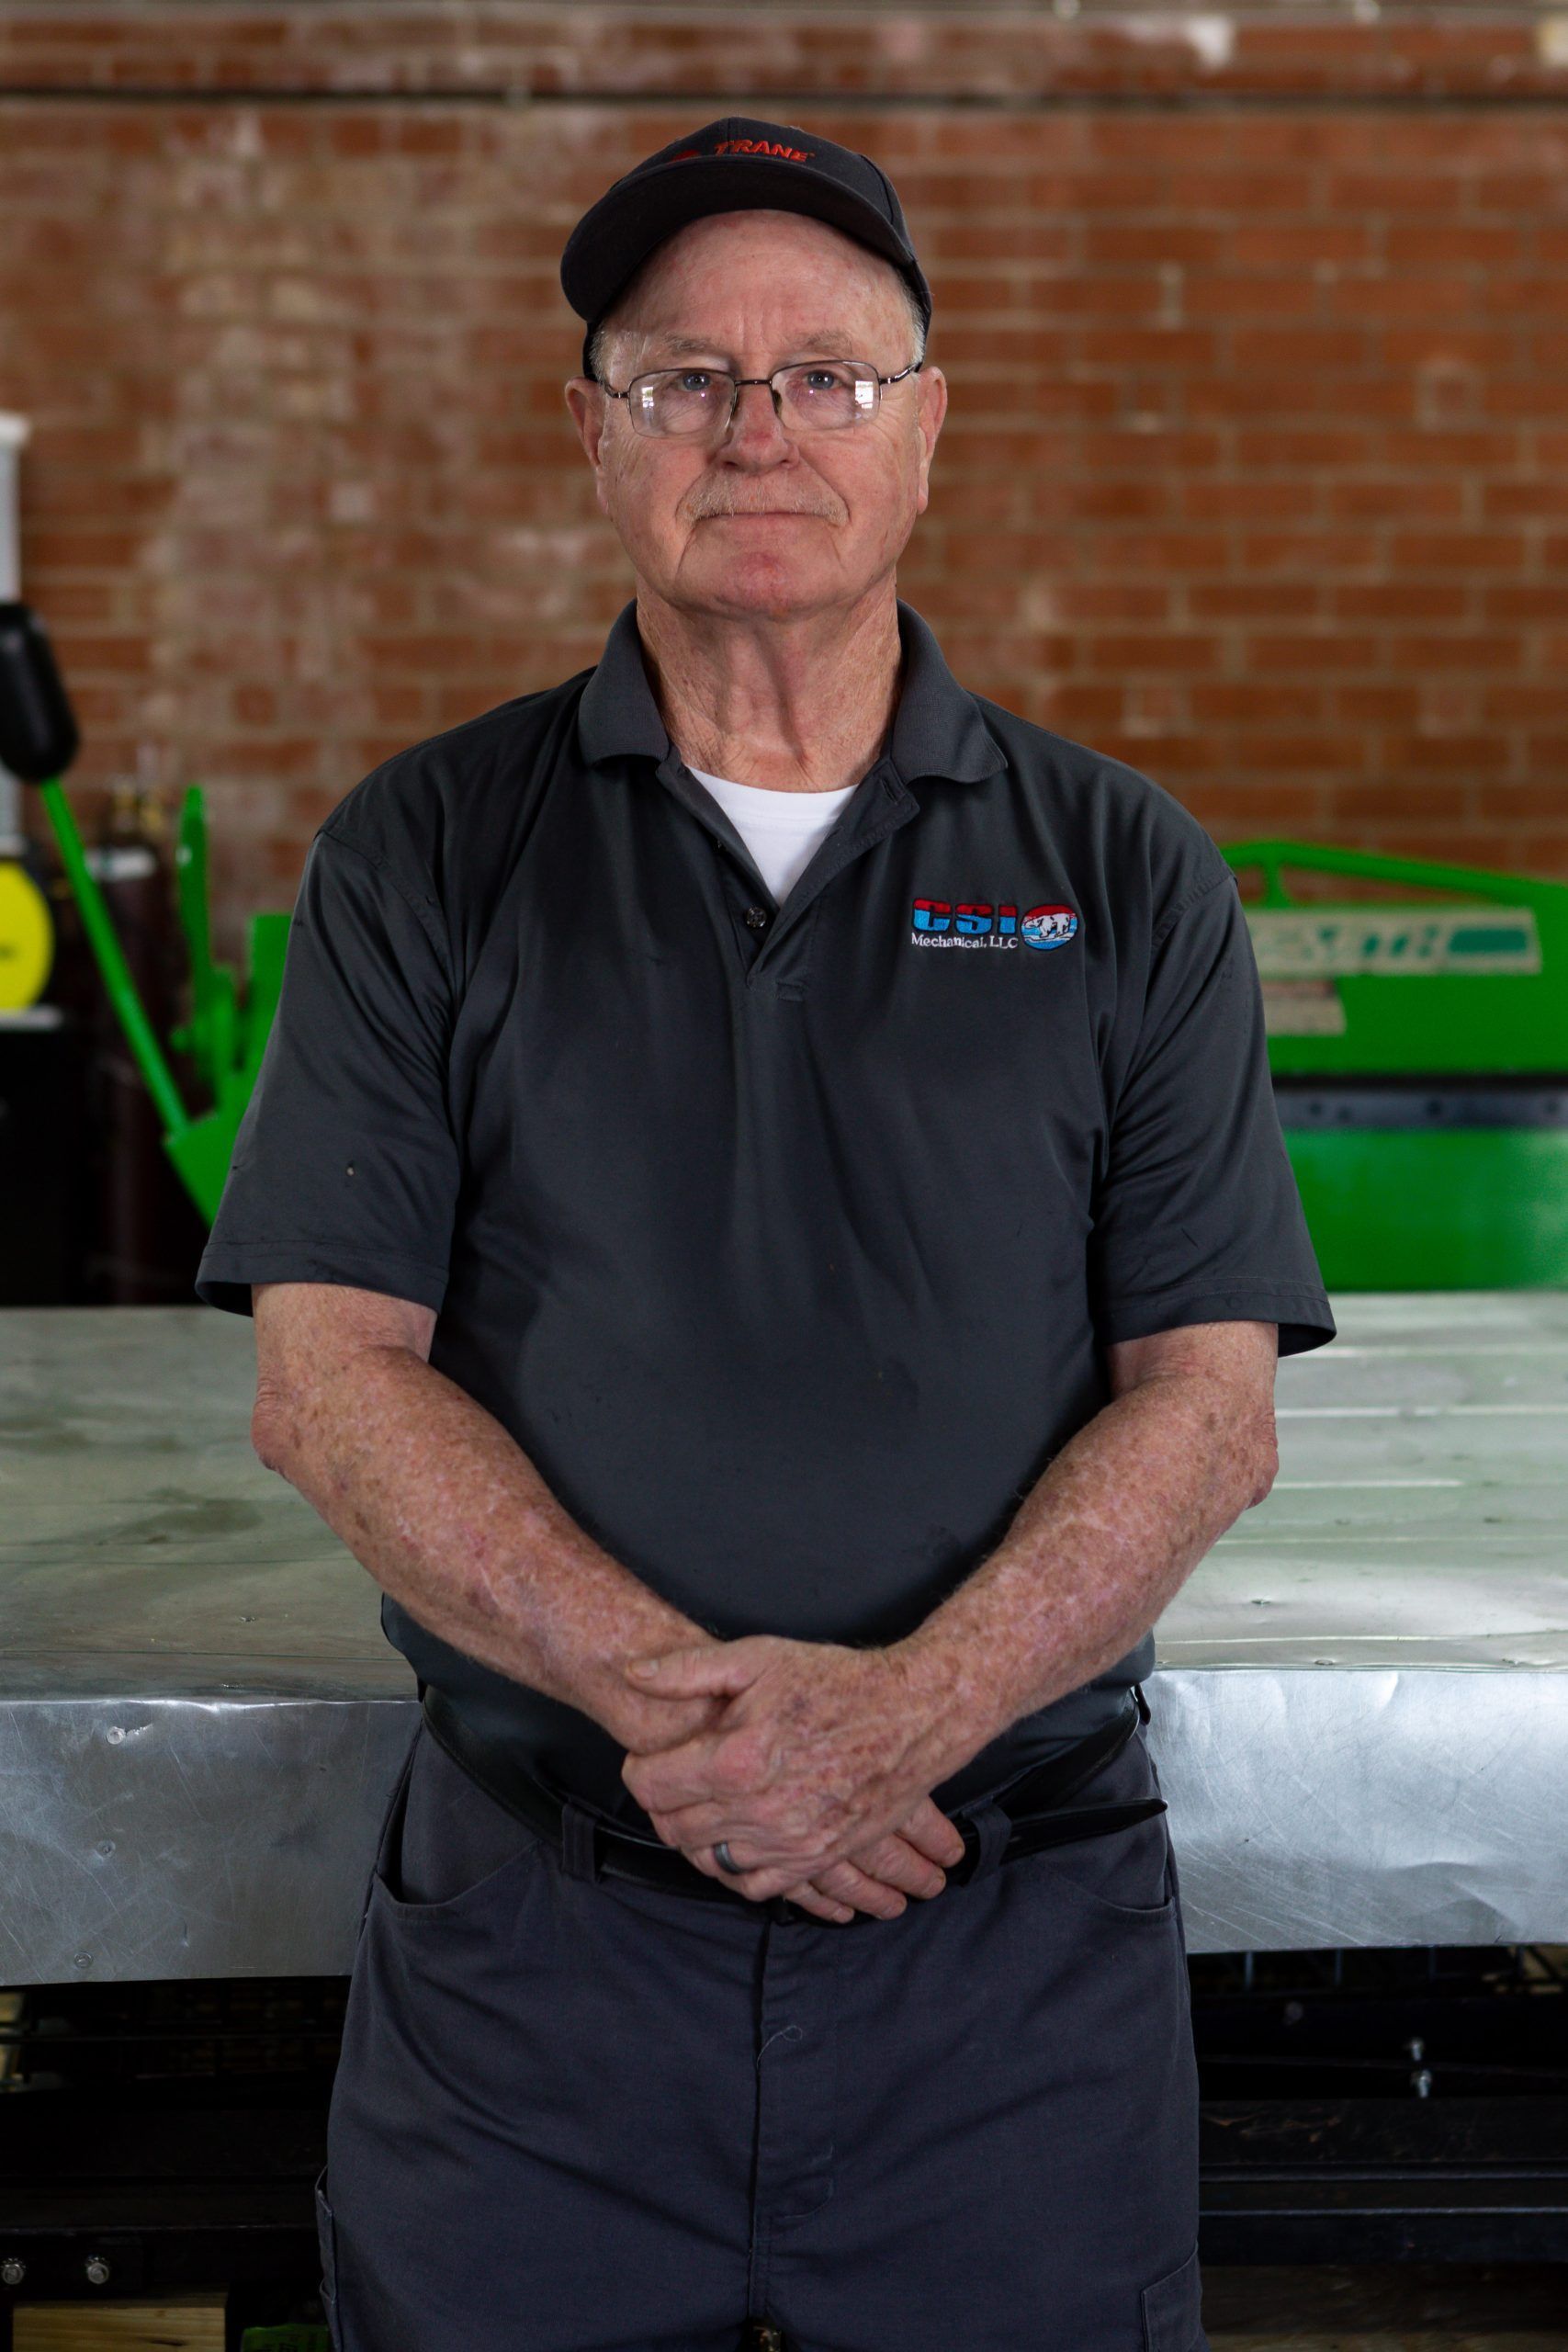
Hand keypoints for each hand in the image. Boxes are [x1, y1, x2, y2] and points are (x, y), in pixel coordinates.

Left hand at [618, 1634, 967, 1921]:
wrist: (913, 1715)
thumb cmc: (837, 1682)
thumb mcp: (759, 1658)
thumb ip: (688, 1670)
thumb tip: (633, 1675)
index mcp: (737, 1760)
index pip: (651, 1785)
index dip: (640, 1769)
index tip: (649, 1758)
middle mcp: (758, 1811)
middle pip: (674, 1827)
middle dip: (664, 1803)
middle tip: (676, 1778)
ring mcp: (789, 1842)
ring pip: (709, 1859)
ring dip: (696, 1836)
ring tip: (705, 1804)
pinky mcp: (815, 1858)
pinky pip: (755, 1884)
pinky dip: (736, 1868)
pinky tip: (737, 1838)